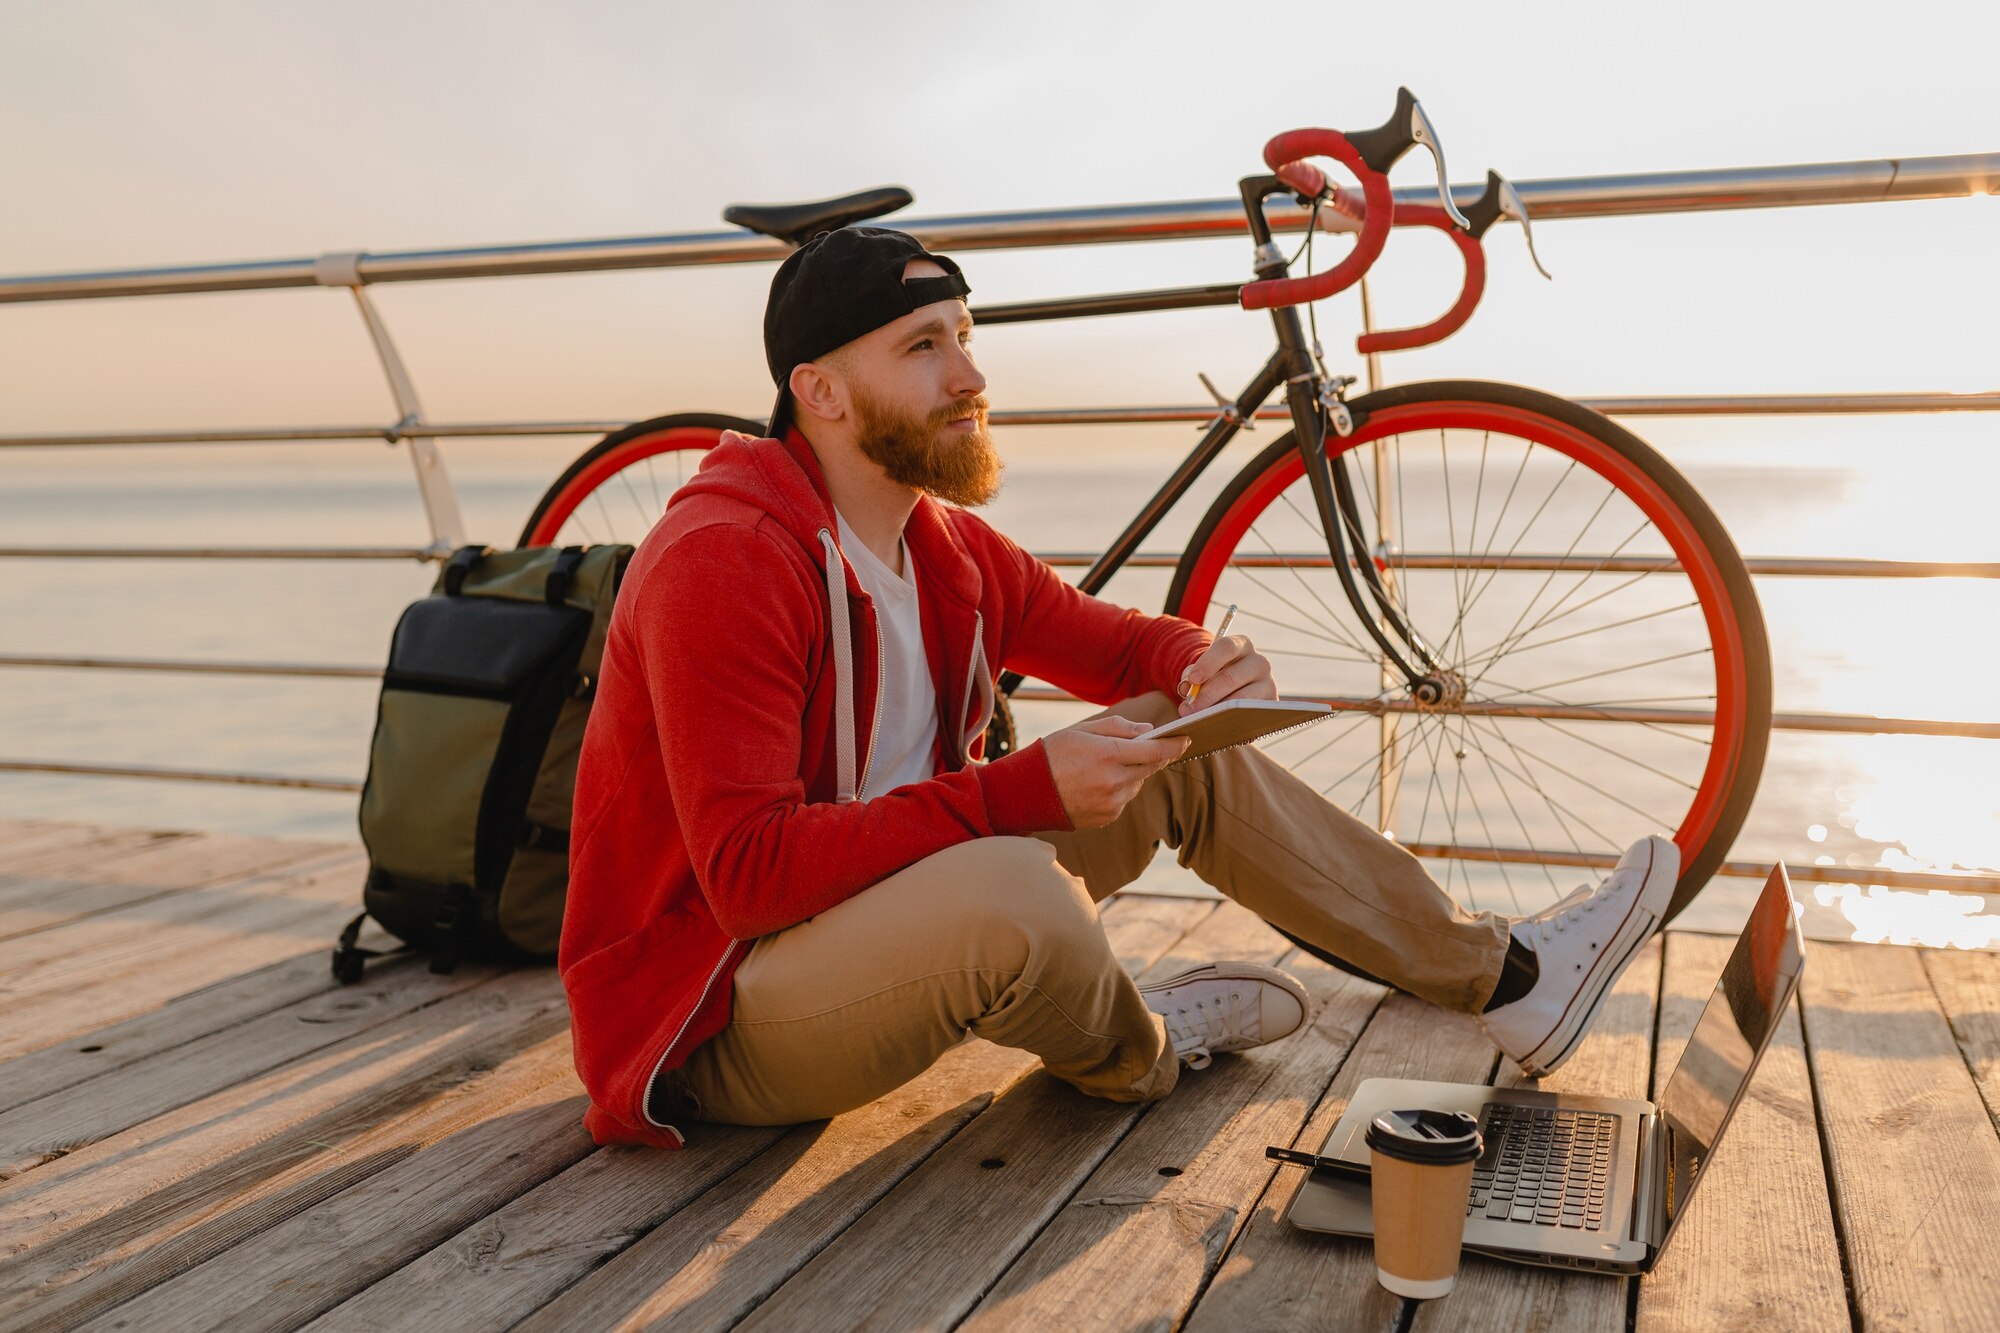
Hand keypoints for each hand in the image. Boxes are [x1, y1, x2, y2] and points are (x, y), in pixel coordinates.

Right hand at [1042, 715, 1190, 828]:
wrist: (1026, 792)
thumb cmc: (1053, 754)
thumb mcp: (1082, 730)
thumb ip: (1118, 728)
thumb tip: (1148, 731)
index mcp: (1108, 755)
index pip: (1155, 750)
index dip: (1175, 745)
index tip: (1186, 739)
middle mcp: (1114, 781)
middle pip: (1150, 767)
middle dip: (1154, 756)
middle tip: (1153, 746)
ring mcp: (1111, 803)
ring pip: (1137, 784)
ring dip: (1133, 773)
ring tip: (1109, 765)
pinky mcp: (1107, 817)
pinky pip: (1124, 800)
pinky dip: (1119, 789)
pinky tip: (1098, 783)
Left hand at [1176, 633, 1277, 714]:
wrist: (1237, 688)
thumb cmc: (1216, 676)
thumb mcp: (1204, 671)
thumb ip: (1192, 677)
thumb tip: (1186, 689)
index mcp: (1242, 645)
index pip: (1226, 648)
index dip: (1208, 663)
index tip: (1193, 680)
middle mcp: (1259, 662)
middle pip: (1231, 677)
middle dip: (1206, 695)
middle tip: (1188, 709)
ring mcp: (1267, 684)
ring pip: (1242, 699)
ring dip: (1217, 710)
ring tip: (1198, 719)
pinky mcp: (1270, 704)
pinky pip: (1249, 715)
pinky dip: (1231, 721)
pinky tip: (1215, 726)